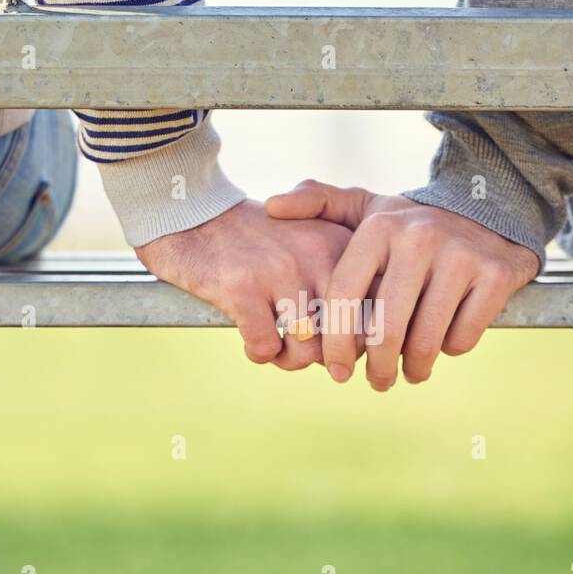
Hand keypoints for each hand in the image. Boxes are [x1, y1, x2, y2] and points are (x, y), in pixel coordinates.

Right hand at [136, 199, 351, 369]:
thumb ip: (343, 281)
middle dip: (330, 359)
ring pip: (309, 351)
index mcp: (339, 246)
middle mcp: (315, 257)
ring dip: (290, 360)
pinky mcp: (242, 288)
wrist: (197, 213)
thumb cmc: (259, 243)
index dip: (361, 337)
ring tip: (278, 348)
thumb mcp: (312, 243)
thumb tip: (362, 345)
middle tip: (308, 352)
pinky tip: (253, 342)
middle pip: (346, 337)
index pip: (375, 309)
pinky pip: (265, 348)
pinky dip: (259, 354)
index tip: (341, 341)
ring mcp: (279, 272)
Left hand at [266, 182, 538, 389]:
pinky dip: (450, 350)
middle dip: (376, 369)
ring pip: (425, 341)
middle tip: (376, 382)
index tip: (336, 372)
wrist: (490, 209)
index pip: (343, 297)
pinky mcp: (495, 275)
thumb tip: (272, 206)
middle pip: (384, 330)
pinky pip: (462, 338)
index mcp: (379, 227)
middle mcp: (419, 238)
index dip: (335, 344)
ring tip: (408, 374)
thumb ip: (319, 203)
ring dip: (413, 369)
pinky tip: (444, 344)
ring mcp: (461, 256)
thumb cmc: (413, 224)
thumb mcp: (368, 206)